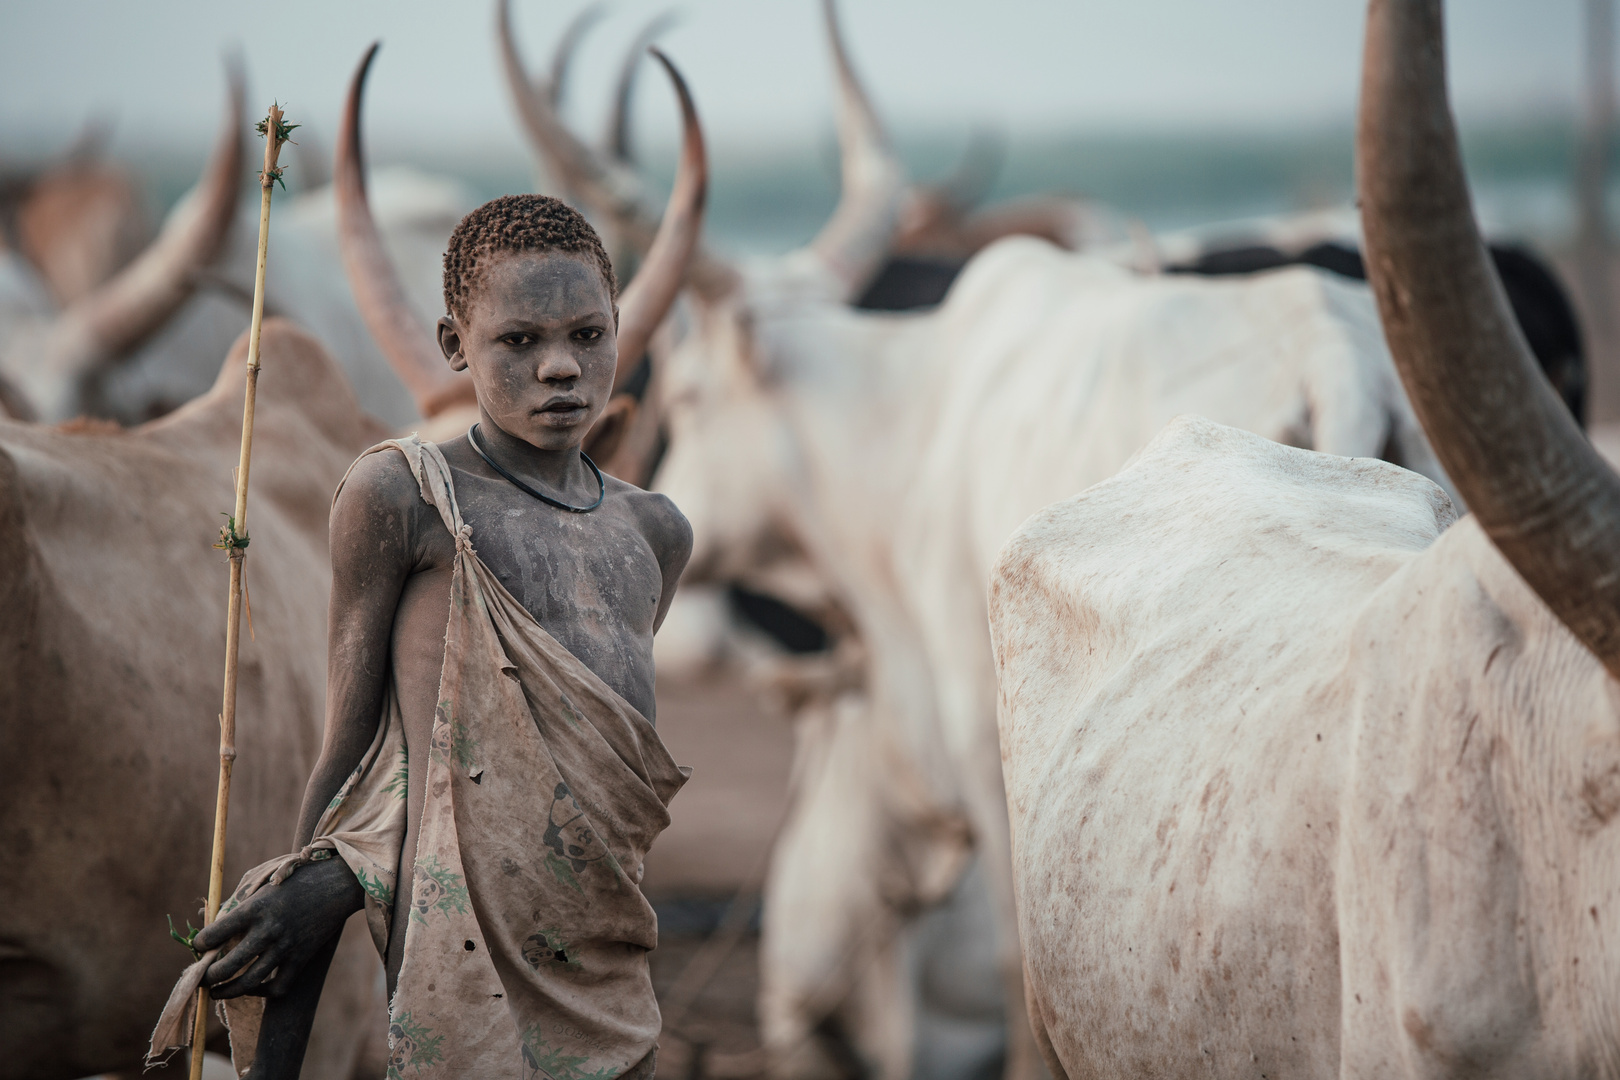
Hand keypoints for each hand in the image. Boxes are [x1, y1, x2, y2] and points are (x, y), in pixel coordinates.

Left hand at [194, 856, 364, 998]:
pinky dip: (260, 992)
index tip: (200, 946)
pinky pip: (277, 987)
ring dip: (226, 992)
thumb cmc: (296, 879)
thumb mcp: (263, 883)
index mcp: (255, 908)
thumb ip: (236, 904)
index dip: (199, 944)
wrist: (337, 883)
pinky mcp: (301, 958)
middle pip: (226, 967)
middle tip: (201, 979)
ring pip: (248, 982)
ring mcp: (286, 947)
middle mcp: (268, 930)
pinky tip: (252, 987)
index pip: (212, 935)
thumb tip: (205, 920)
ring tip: (216, 993)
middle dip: (207, 978)